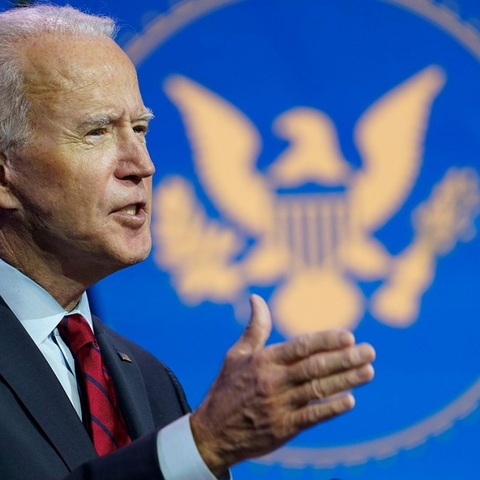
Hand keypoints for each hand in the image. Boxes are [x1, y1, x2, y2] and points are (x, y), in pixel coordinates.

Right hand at [190, 294, 375, 475]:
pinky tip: (350, 400)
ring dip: (346, 380)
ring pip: (318, 390)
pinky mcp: (283, 428)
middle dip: (345, 359)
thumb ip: (255, 328)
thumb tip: (256, 298)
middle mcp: (273, 381)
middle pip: (315, 367)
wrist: (212, 432)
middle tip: (369, 352)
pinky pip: (312, 417)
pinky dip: (332, 408)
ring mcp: (279, 405)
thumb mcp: (236, 354)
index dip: (326, 341)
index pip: (301, 346)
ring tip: (369, 371)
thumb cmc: (226, 388)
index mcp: (264, 360)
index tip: (349, 336)